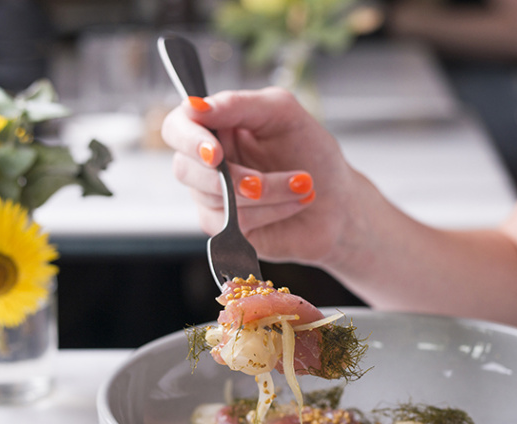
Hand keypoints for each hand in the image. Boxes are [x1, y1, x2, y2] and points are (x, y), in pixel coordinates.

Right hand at [161, 87, 374, 266]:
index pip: (177, 127)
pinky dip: (270, 212)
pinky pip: (232, 223)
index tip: (215, 152)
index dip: (189, 140)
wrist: (339, 203)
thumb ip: (239, 103)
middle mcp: (207, 162)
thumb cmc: (313, 154)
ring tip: (303, 186)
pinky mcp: (225, 228)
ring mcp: (212, 197)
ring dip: (268, 193)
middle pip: (186, 168)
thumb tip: (195, 107)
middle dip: (234, 177)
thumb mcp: (283, 113)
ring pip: (216, 198)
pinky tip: (293, 205)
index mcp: (216, 126)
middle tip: (274, 178)